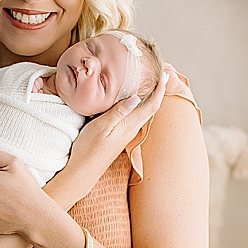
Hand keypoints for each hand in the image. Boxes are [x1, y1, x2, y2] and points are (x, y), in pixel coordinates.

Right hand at [65, 62, 175, 182]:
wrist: (82, 171)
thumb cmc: (88, 149)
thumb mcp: (101, 127)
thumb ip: (118, 112)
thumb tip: (136, 97)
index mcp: (129, 125)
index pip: (151, 105)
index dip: (160, 90)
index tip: (165, 76)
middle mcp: (131, 130)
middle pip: (151, 109)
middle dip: (158, 92)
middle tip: (161, 77)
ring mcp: (126, 134)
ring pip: (143, 113)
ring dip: (149, 99)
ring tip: (150, 85)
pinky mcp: (119, 136)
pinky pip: (134, 118)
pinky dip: (138, 106)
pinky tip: (132, 102)